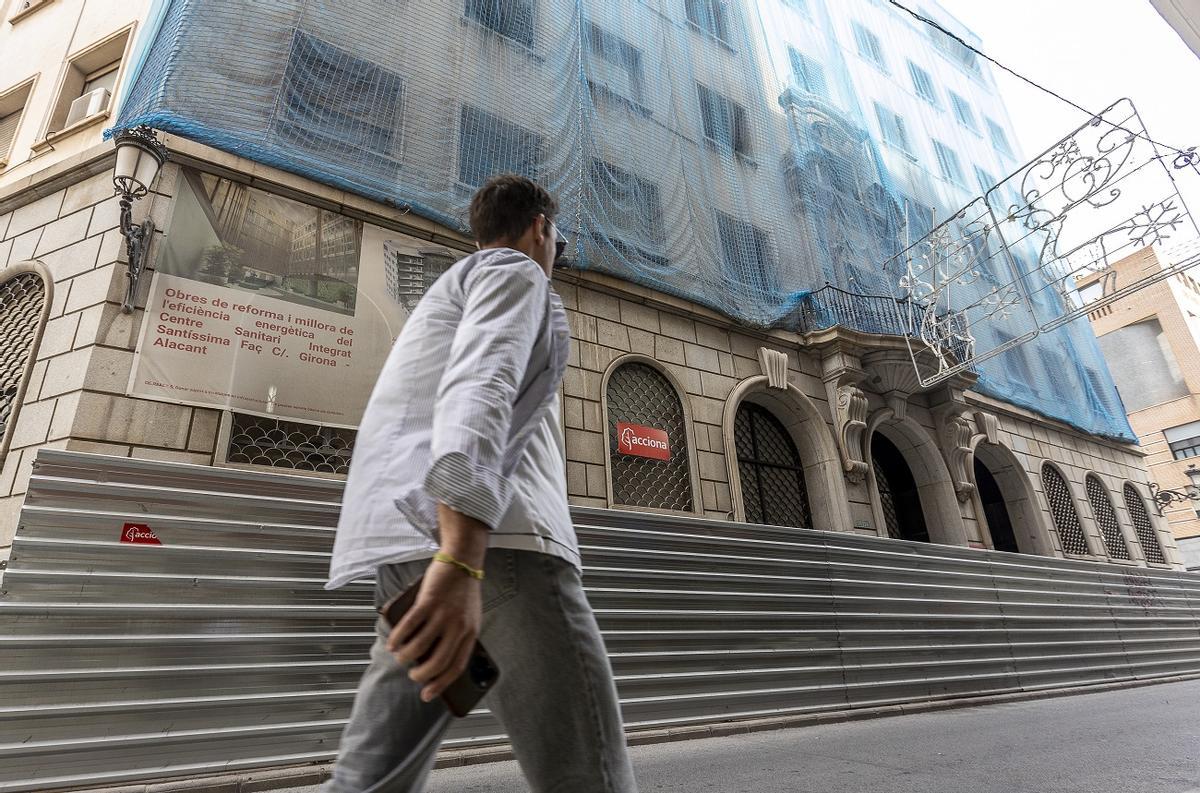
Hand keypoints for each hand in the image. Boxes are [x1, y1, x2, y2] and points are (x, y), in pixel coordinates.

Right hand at [387, 558, 481, 702]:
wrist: (462, 561)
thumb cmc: (463, 592)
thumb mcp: (469, 617)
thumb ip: (456, 637)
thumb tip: (434, 661)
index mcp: (471, 633)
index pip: (457, 667)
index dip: (441, 684)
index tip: (427, 695)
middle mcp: (458, 626)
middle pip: (437, 662)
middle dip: (421, 675)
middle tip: (412, 675)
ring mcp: (443, 614)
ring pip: (419, 646)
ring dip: (406, 656)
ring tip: (400, 657)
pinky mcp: (428, 601)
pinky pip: (409, 626)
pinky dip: (397, 638)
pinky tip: (393, 643)